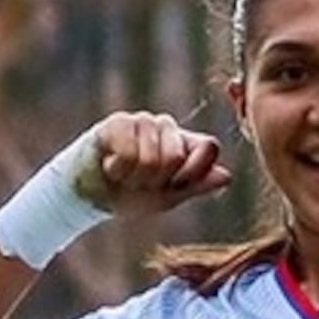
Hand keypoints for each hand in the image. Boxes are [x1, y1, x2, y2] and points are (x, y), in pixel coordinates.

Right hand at [72, 112, 231, 219]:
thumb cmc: (131, 196)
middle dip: (156, 181)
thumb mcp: (168, 197)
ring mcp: (143, 121)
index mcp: (185, 144)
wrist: (92, 196)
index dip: (193, 173)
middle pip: (176, 156)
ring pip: (151, 157)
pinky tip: (111, 167)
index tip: (173, 186)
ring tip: (124, 176)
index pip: (209, 147)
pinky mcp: (118, 122)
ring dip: (134, 178)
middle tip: (140, 183)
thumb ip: (196, 185)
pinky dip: (119, 170)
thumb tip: (227, 176)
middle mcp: (167, 128)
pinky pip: (128, 152)